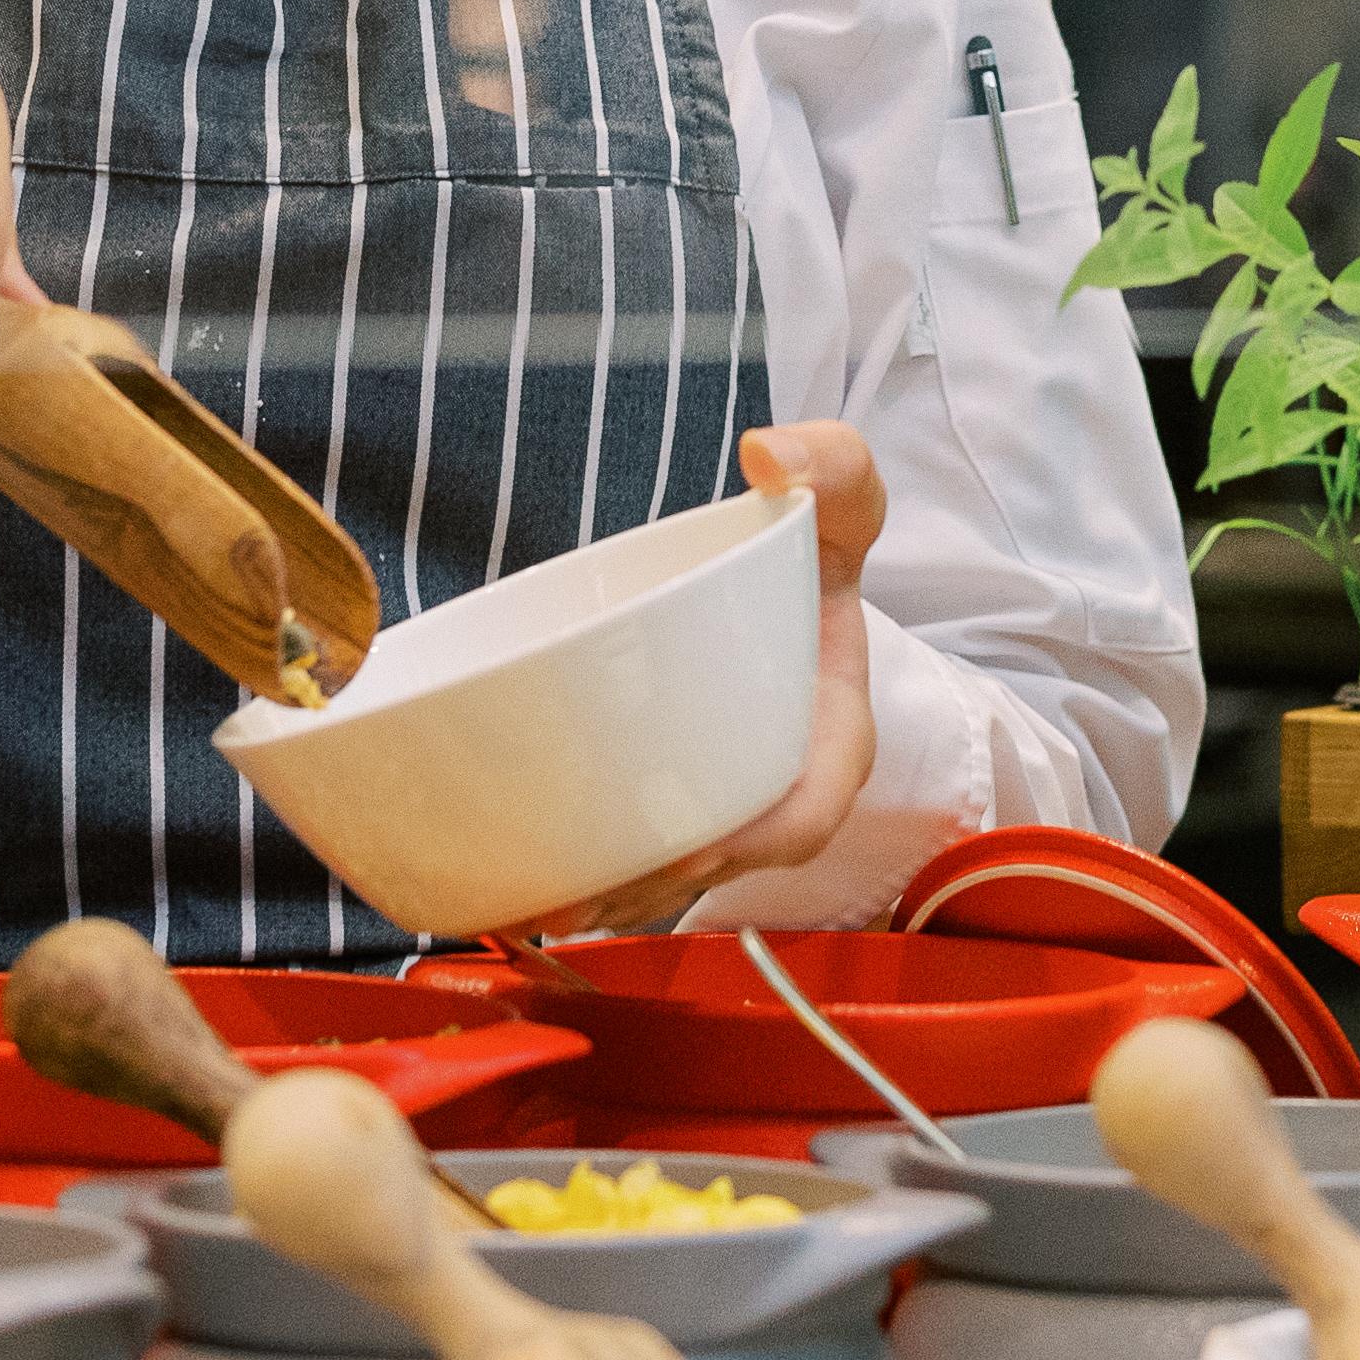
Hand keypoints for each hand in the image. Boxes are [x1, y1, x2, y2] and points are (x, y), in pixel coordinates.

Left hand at [508, 425, 886, 936]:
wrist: (777, 572)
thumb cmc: (814, 546)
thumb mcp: (841, 496)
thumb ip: (831, 464)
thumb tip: (766, 457)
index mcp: (831, 736)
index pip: (805, 813)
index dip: (751, 845)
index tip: (690, 854)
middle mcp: (779, 788)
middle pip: (720, 865)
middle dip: (650, 891)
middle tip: (569, 894)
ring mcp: (726, 806)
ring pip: (668, 876)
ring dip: (604, 900)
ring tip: (526, 903)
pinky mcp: (678, 806)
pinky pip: (636, 860)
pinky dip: (584, 877)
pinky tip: (518, 881)